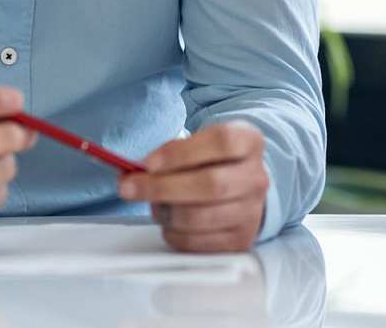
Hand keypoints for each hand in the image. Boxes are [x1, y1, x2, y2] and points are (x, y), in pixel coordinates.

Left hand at [119, 121, 268, 252]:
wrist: (242, 189)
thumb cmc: (213, 163)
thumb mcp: (200, 144)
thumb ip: (173, 152)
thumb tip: (136, 171)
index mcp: (250, 142)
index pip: (221, 142)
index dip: (181, 152)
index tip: (148, 162)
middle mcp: (256, 178)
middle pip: (210, 184)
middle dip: (162, 187)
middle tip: (129, 187)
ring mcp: (251, 212)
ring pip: (200, 217)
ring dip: (165, 212)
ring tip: (152, 204)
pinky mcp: (239, 241)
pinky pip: (197, 243)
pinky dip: (173, 233)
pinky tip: (168, 221)